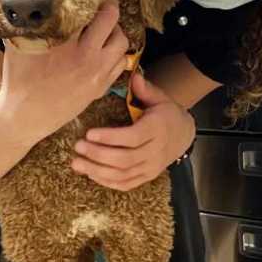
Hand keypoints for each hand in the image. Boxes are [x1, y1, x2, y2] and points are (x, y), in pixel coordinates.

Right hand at [0, 0, 128, 141]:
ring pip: (121, 42)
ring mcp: (96, 74)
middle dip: (108, 5)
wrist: (24, 116)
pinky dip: (116, 52)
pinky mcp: (100, 88)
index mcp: (66, 44)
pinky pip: (121, 63)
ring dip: (115, 30)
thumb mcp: (18, 44)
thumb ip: (28, 21)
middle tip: (103, 0)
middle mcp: (86, 57)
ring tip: (104, 26)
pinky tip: (104, 48)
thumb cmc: (17, 79)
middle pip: (111, 19)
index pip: (89, 9)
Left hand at [71, 72, 195, 190]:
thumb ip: (145, 90)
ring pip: (123, 174)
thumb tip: (134, 77)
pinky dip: (107, 182)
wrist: (183, 135)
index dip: (110, 138)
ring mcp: (151, 167)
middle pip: (125, 159)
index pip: (133, 137)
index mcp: (158, 129)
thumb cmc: (166, 114)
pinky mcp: (147, 177)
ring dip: (97, 171)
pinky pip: (126, 184)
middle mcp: (155, 151)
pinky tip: (91, 174)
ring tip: (77, 163)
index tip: (89, 133)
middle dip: (98, 154)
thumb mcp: (160, 99)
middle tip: (78, 146)